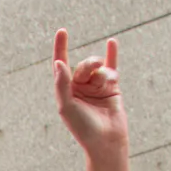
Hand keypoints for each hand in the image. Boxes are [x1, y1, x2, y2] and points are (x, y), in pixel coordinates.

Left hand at [52, 28, 125, 158]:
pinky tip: (111, 42)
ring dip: (102, 73)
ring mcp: (96, 85)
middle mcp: (80, 86)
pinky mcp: (112, 86)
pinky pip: (112, 66)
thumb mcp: (66, 106)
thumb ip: (62, 84)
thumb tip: (58, 62)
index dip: (61, 47)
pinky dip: (112, 55)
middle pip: (83, 64)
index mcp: (66, 90)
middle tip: (91, 76)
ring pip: (99, 67)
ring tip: (105, 85)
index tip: (62, 31)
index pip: (61, 64)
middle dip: (88, 66)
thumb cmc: (83, 127)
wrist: (106, 140)